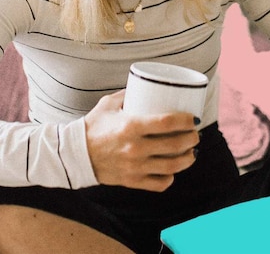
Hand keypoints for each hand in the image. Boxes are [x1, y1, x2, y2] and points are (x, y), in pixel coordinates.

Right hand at [83, 90, 199, 191]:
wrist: (74, 154)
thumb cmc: (93, 126)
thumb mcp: (109, 104)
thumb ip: (129, 94)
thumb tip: (148, 85)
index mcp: (130, 126)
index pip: (167, 123)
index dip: (186, 120)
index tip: (194, 118)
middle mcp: (135, 148)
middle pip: (175, 145)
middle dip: (192, 139)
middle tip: (195, 134)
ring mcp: (134, 167)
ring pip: (172, 166)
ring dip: (188, 159)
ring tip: (192, 152)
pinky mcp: (132, 181)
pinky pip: (159, 183)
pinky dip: (170, 178)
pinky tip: (173, 170)